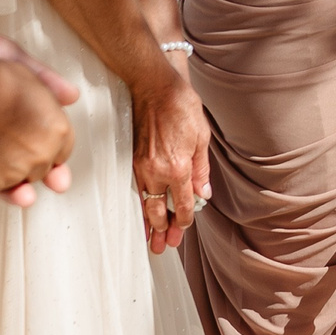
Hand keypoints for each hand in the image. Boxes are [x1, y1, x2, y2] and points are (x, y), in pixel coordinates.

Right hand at [131, 68, 210, 253]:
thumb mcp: (202, 138)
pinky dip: (139, 206)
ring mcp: (142, 167)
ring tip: (151, 242)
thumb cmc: (181, 108)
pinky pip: (137, 191)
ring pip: (145, 204)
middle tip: (165, 246)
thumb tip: (202, 194)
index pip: (182, 204)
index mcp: (178, 167)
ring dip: (149, 224)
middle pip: (159, 210)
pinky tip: (140, 215)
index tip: (184, 228)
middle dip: (164, 230)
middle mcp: (157, 171)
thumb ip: (201, 170)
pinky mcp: (132, 161)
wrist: (155, 88)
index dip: (184, 219)